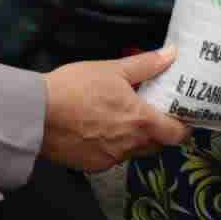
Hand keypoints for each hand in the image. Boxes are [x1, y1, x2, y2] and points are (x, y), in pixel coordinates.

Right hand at [41, 48, 189, 170]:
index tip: (181, 114)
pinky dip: (112, 145)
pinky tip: (99, 129)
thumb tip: (172, 54)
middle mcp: (130, 146)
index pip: (177, 134)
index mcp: (141, 121)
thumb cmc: (76, 87)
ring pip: (134, 152)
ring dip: (134, 138)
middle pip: (157, 145)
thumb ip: (145, 64)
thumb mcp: (112, 68)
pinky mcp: (92, 166)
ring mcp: (111, 159)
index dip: (183, 126)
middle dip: (159, 131)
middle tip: (152, 111)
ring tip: (122, 118)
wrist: (37, 113)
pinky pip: (112, 157)